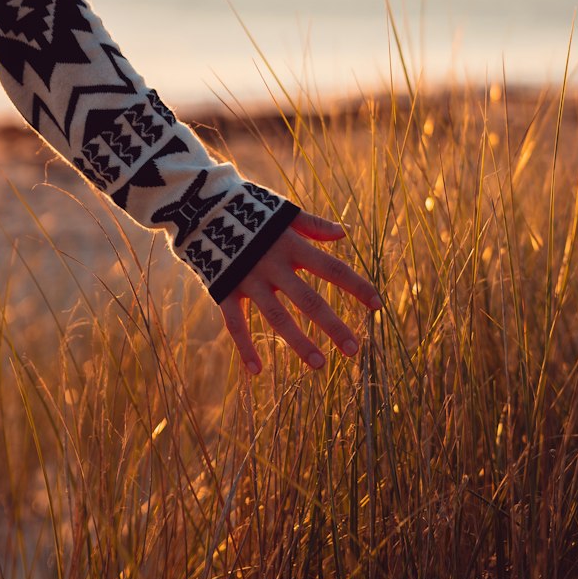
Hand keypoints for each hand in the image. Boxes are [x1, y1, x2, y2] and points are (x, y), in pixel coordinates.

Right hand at [219, 210, 382, 374]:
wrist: (199, 206)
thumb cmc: (248, 207)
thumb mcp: (282, 212)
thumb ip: (312, 225)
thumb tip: (343, 233)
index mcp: (291, 245)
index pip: (332, 268)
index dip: (356, 286)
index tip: (378, 305)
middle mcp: (273, 265)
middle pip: (308, 300)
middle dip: (332, 326)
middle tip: (354, 350)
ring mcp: (248, 280)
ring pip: (277, 317)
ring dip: (298, 342)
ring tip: (319, 366)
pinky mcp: (224, 290)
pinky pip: (235, 324)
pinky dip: (245, 348)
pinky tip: (258, 371)